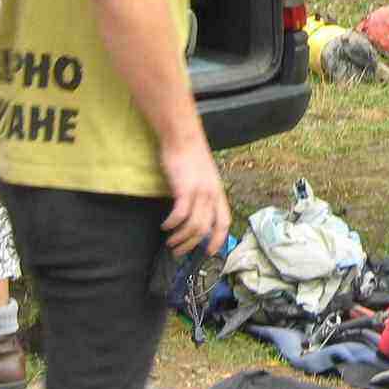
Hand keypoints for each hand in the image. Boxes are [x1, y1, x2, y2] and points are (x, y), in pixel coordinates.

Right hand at [159, 138, 231, 258]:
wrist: (182, 136)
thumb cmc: (190, 155)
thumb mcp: (204, 177)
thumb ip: (203, 194)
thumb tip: (195, 212)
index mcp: (218, 192)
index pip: (224, 222)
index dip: (218, 240)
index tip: (209, 252)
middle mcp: (212, 194)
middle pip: (206, 229)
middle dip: (192, 245)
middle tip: (179, 253)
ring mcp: (200, 192)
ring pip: (194, 226)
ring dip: (181, 239)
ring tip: (170, 243)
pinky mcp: (185, 189)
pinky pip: (180, 215)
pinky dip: (172, 224)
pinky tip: (164, 226)